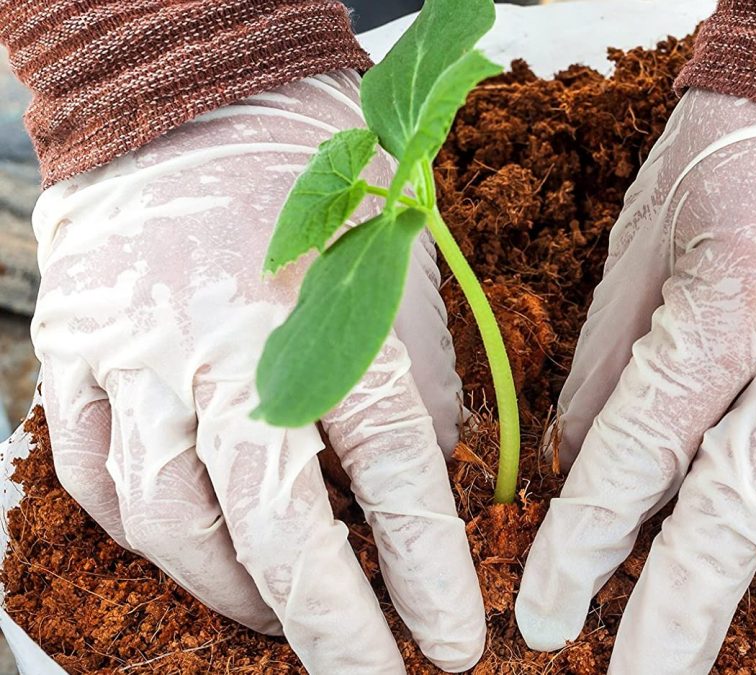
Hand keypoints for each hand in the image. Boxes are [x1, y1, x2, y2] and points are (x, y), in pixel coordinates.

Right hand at [31, 71, 484, 673]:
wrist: (195, 102)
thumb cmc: (315, 193)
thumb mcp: (396, 283)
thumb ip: (410, 394)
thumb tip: (424, 496)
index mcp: (330, 322)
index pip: (394, 474)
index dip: (428, 572)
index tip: (455, 641)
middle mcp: (227, 350)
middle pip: (273, 523)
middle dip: (328, 624)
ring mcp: (139, 357)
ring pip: (172, 520)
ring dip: (231, 591)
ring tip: (281, 620)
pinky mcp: (76, 356)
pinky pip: (92, 479)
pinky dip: (143, 533)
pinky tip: (190, 554)